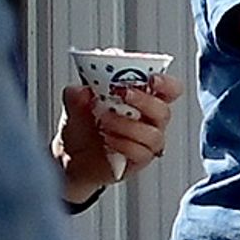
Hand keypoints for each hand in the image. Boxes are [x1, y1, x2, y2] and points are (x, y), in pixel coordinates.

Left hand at [54, 68, 173, 196]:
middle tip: (122, 94)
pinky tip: (107, 140)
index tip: (152, 78)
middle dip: (144, 101)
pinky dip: (122, 144)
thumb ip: (77, 94)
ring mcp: (146, 142)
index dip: (167, 83)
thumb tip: (82, 90)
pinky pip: (141, 153)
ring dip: (127, 125)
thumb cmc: (83, 129)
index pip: (169, 90)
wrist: (71, 157)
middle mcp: (149, 121)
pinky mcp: (139, 160)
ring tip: (104, 121)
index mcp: (142, 101)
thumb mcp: (74, 105)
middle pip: (163, 111)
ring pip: (153, 134)